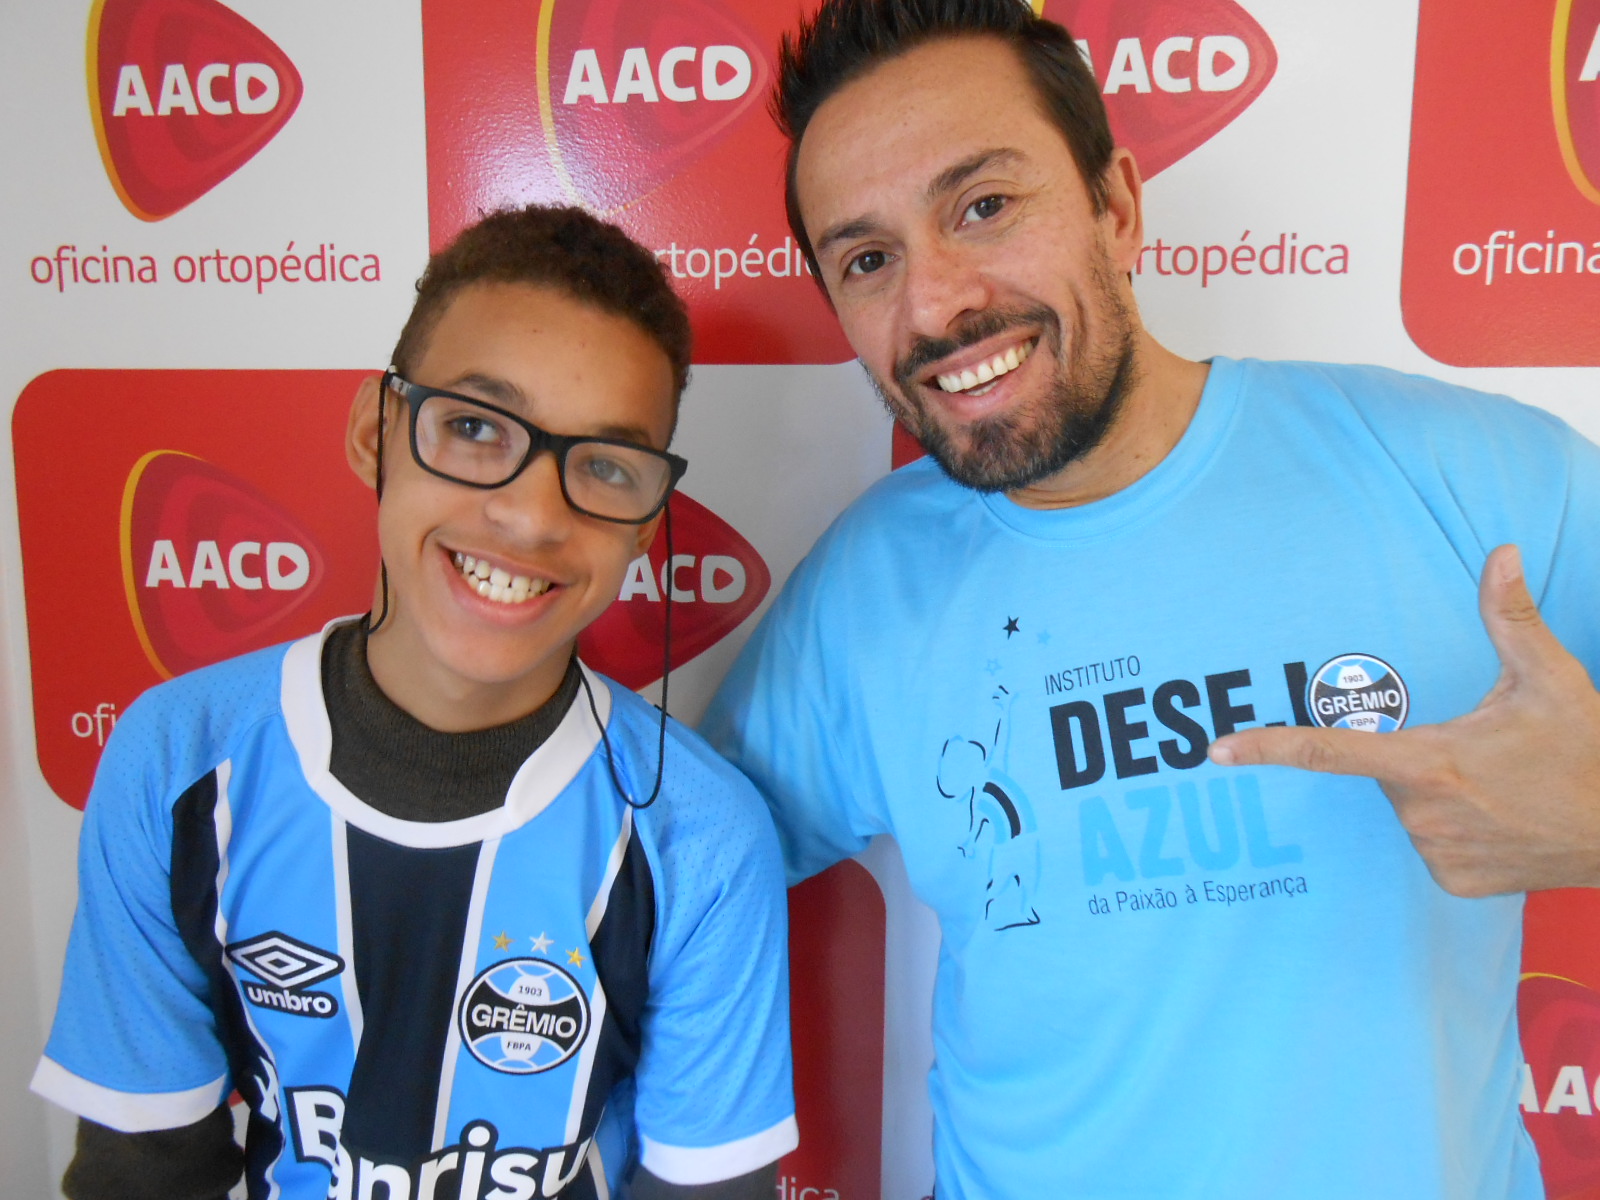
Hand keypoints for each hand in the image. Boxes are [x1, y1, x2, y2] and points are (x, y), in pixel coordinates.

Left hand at [1209, 545, 1599, 896]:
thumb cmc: (1585, 753)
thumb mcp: (1549, 678)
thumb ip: (1511, 616)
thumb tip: (1499, 552)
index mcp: (1427, 762)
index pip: (1329, 752)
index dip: (1268, 747)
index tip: (1217, 751)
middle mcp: (1421, 813)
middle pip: (1385, 773)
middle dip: (1418, 756)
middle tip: (1485, 755)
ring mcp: (1436, 854)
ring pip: (1409, 809)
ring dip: (1439, 793)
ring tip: (1503, 789)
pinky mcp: (1452, 883)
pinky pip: (1432, 844)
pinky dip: (1456, 829)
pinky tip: (1502, 822)